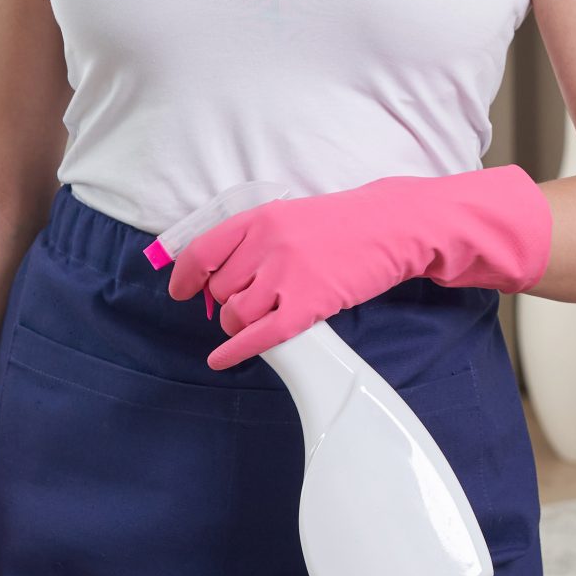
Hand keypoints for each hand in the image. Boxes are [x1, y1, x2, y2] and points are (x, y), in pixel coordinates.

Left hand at [157, 167, 551, 368]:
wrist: (394, 226)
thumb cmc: (347, 223)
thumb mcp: (293, 216)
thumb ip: (256, 240)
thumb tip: (220, 276)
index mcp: (260, 218)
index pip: (203, 252)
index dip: (186, 277)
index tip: (181, 291)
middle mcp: (266, 245)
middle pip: (220, 290)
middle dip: (229, 301)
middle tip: (249, 303)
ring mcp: (286, 275)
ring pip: (236, 315)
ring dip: (241, 324)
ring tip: (262, 319)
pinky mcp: (307, 305)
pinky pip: (259, 336)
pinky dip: (236, 351)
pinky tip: (222, 359)